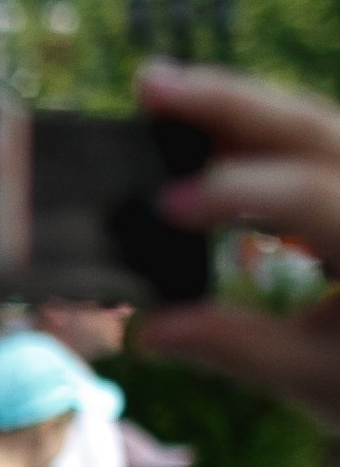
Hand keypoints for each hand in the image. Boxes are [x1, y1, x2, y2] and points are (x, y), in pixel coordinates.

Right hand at [137, 64, 339, 423]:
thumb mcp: (319, 381)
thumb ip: (235, 346)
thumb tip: (149, 330)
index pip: (311, 195)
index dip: (236, 193)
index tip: (163, 206)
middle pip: (313, 126)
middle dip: (228, 102)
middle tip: (148, 85)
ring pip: (315, 122)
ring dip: (237, 106)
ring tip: (162, 92)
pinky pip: (316, 144)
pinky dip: (257, 134)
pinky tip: (202, 134)